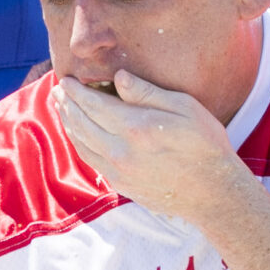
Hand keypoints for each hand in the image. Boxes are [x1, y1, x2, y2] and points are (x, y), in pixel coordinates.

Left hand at [56, 69, 252, 225]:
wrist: (212, 193)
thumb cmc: (205, 145)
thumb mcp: (184, 107)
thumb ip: (148, 92)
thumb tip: (119, 77)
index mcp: (135, 126)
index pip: (94, 104)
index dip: (77, 91)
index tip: (67, 80)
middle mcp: (120, 150)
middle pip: (82, 122)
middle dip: (67, 105)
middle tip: (58, 91)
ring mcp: (117, 170)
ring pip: (81, 143)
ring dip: (68, 123)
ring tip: (61, 108)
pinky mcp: (120, 184)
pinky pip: (90, 160)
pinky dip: (78, 143)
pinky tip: (77, 134)